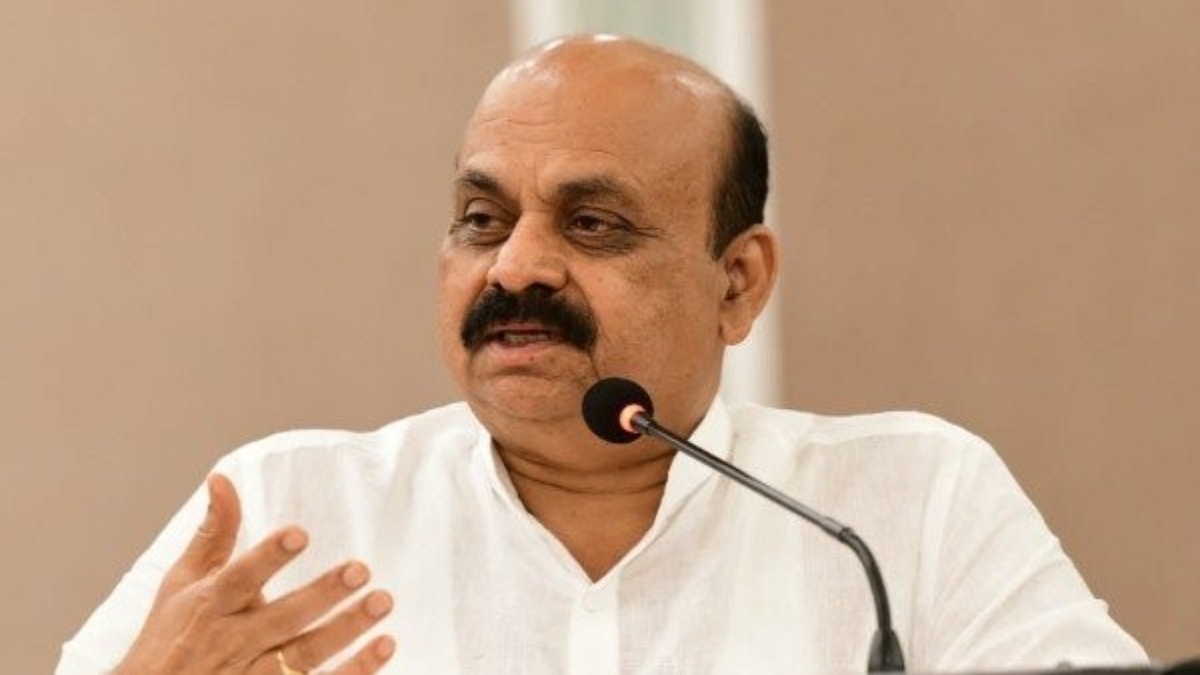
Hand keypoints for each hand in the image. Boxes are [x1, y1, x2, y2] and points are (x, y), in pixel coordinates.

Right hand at [116, 474, 394, 673]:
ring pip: (304, 656)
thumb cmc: (169, 635)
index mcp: (209, 606)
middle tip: (361, 569)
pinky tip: (385, 646)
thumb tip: (222, 478)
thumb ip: (213, 533)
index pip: (239, 579)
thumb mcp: (181, 583)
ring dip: (346, 631)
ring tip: (382, 602)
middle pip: (282, 619)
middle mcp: (230, 642)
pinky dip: (353, 670)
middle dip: (322, 594)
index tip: (299, 533)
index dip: (267, 557)